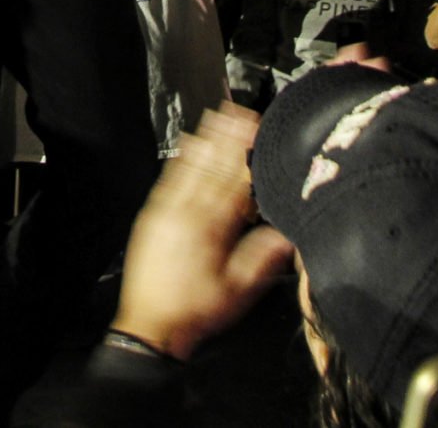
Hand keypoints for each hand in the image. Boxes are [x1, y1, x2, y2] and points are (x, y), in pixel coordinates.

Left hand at [107, 104, 295, 361]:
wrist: (150, 327)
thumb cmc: (195, 311)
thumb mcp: (237, 292)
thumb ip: (261, 260)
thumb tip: (287, 235)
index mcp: (208, 230)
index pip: (231, 183)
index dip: (244, 154)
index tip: (254, 129)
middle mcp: (185, 214)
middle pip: (210, 167)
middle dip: (225, 137)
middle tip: (237, 109)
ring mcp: (165, 213)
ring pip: (188, 168)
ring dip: (204, 140)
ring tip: (215, 115)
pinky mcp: (152, 217)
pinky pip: (168, 179)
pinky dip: (180, 158)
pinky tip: (187, 144)